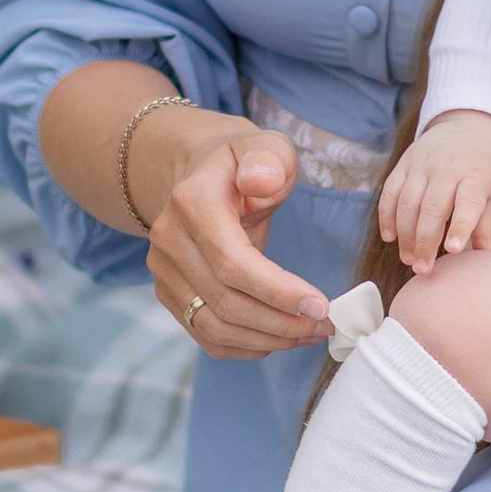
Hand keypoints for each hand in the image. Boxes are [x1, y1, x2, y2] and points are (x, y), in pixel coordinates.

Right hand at [135, 109, 332, 360]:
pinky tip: (281, 338)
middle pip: (226, 302)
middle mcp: (169, 240)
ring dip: (269, 339)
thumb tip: (261, 181)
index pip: (233, 262)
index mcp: (192, 202)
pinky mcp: (169, 295)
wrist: (199, 174)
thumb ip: (267, 159)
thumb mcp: (263, 146)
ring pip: (215, 327)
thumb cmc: (242, 164)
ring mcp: (164, 272)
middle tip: (326, 324)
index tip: (321, 305)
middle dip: (282, 322)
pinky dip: (247, 346)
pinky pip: (206, 336)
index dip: (278, 291)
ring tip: (310, 332)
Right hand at [381, 113, 490, 270]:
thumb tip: (489, 256)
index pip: (467, 203)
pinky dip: (387, 216)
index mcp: (475, 176)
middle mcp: (447, 169)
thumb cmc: (487, 164)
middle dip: (425, 242)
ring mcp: (422, 165)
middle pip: (432, 209)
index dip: (460, 227)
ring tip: (408, 259)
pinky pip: (390, 192)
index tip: (454, 250)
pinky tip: (390, 237)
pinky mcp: (404, 163)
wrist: (470, 122)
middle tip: (423, 269)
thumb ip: (486, 223)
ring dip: (405, 235)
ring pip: (407, 204)